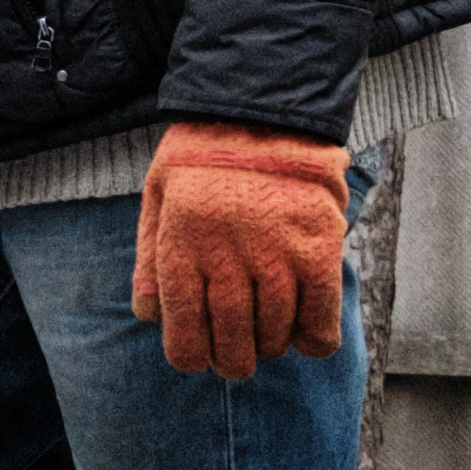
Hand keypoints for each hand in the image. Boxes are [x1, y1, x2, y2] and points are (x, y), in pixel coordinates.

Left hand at [133, 122, 346, 379]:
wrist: (260, 107)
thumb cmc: (200, 155)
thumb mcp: (156, 198)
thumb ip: (150, 260)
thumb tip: (148, 318)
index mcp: (181, 248)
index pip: (184, 338)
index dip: (192, 358)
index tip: (199, 356)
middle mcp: (227, 259)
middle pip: (232, 345)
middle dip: (232, 362)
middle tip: (235, 358)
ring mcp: (276, 255)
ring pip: (275, 336)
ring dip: (269, 347)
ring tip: (265, 339)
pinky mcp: (318, 248)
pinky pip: (321, 318)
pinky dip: (314, 339)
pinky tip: (304, 336)